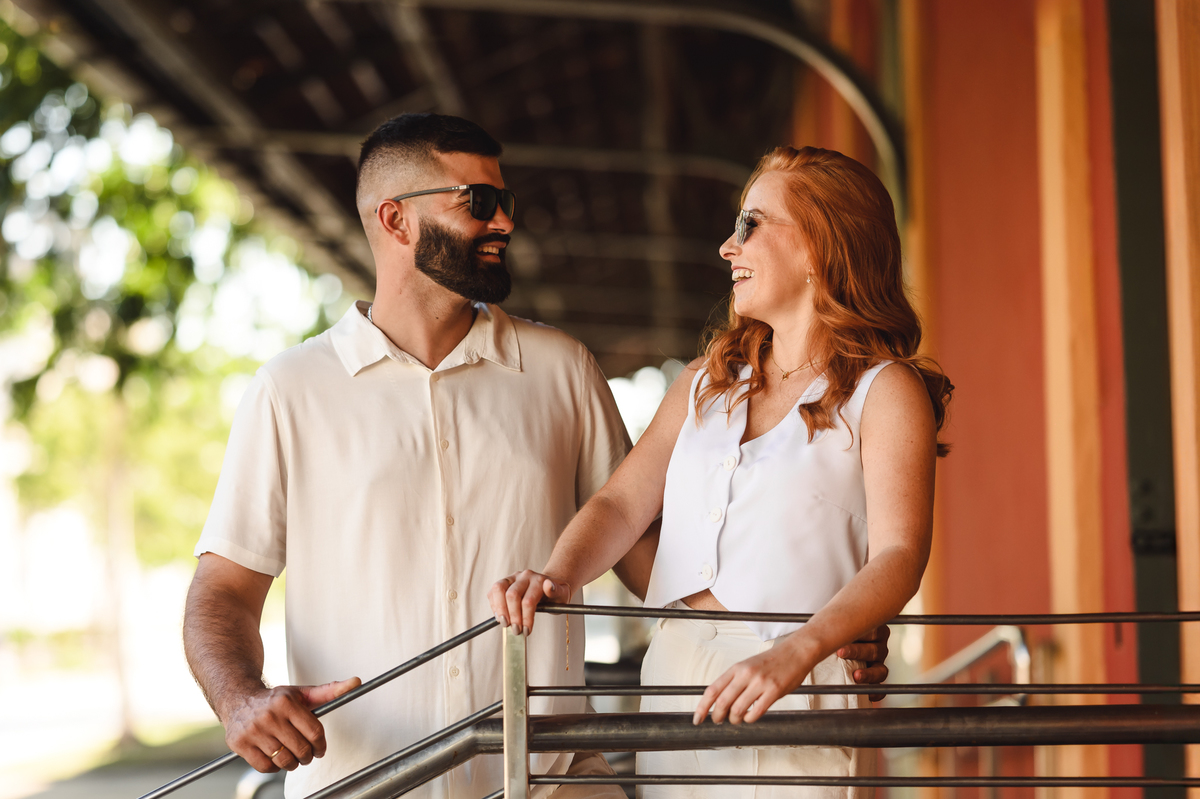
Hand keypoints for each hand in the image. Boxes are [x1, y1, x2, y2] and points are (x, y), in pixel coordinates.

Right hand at [222, 677, 360, 771]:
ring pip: (284, 761)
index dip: (321, 745)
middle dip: (308, 756)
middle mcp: (269, 716)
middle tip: (307, 754)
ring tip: (292, 756)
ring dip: (293, 763)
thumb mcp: (302, 693)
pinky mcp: (240, 744)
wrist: (239, 699)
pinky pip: (266, 767)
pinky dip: (274, 767)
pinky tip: (275, 757)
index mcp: (286, 702)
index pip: (314, 732)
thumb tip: (356, 682)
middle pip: (301, 749)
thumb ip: (330, 691)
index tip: (320, 748)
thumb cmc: (276, 699)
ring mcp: (253, 731)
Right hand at [487, 569, 571, 635]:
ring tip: (504, 623)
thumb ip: (556, 591)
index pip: (528, 601)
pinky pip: (493, 591)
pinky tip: (500, 616)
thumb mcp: (562, 595)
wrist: (549, 586)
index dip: (526, 618)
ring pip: (498, 588)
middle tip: (516, 630)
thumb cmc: (555, 594)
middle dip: (513, 616)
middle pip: (512, 595)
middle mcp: (524, 576)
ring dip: (499, 609)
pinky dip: (494, 605)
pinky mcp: (505, 582)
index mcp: (539, 580)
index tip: (526, 631)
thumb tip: (549, 585)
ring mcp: (513, 578)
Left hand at [693, 645, 813, 725]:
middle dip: (717, 716)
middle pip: (723, 702)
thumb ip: (735, 680)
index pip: (713, 689)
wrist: (795, 652)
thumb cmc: (772, 660)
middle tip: (718, 721)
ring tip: (736, 720)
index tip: (697, 718)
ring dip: (734, 720)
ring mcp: (760, 683)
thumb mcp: (748, 665)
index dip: (702, 707)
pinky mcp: (774, 691)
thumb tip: (720, 701)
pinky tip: (751, 717)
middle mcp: (746, 674)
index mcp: (736, 668)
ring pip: (738, 709)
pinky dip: (750, 719)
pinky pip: (756, 712)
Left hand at [837, 624, 890, 701]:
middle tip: (840, 653)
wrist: (832, 649)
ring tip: (856, 676)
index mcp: (875, 632)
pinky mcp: (876, 680)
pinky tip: (866, 695)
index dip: (861, 634)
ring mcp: (879, 664)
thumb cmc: (835, 633)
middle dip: (858, 652)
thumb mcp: (836, 626)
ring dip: (868, 674)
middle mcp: (879, 647)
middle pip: (875, 650)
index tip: (844, 636)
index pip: (874, 631)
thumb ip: (837, 628)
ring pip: (881, 670)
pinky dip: (875, 693)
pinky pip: (880, 689)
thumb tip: (821, 629)